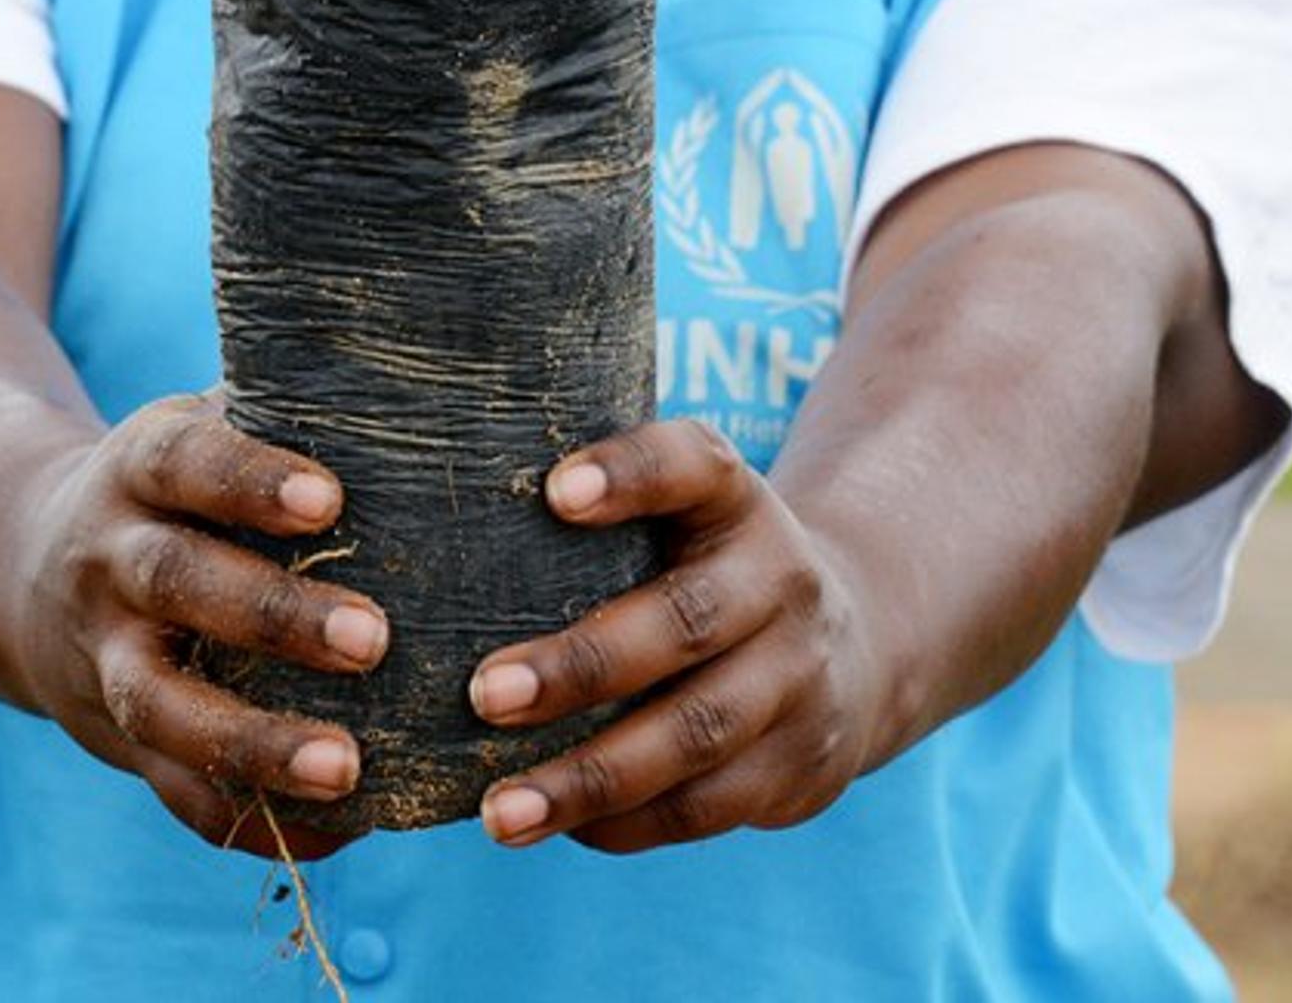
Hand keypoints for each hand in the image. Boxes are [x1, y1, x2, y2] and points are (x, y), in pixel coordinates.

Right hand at [0, 391, 388, 859]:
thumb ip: (283, 412)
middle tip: (374, 639)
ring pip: (164, 708)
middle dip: (272, 616)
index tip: (329, 500)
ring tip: (349, 768)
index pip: (186, 464)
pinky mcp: (118, 740)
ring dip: (255, 743)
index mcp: (138, 472)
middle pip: (177, 584)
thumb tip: (431, 385)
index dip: (249, 481)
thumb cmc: (174, 488)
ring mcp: (104, 658)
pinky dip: (250, 821)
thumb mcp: (196, 430)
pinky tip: (338, 831)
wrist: (23, 569)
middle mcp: (108, 561)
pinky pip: (175, 794)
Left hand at [463, 420, 900, 855]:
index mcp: (736, 502)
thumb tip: (431, 543)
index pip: (694, 466)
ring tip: (501, 810)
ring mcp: (800, 678)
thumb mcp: (683, 519)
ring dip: (591, 778)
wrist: (861, 646)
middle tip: (484, 695)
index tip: (555, 491)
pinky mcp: (800, 765)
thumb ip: (594, 519)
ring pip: (697, 733)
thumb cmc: (706, 571)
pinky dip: (625, 822)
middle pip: (688, 622)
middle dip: (584, 665)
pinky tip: (557, 826)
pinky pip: (706, 806)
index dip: (632, 475)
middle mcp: (782, 582)